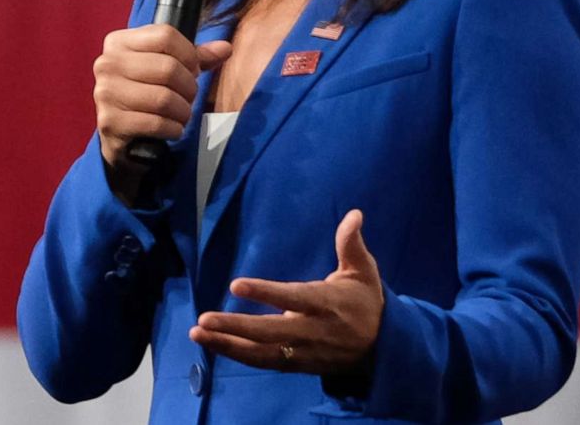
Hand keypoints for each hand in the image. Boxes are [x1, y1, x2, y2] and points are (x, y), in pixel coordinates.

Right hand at [93, 23, 230, 202]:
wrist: (120, 134)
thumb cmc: (146, 93)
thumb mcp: (167, 68)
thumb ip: (195, 57)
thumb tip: (225, 49)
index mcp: (119, 42)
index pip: (166, 35)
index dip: (189, 55)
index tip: (192, 69)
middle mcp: (107, 64)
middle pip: (168, 68)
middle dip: (189, 87)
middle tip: (188, 97)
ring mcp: (105, 93)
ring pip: (164, 98)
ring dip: (183, 111)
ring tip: (181, 114)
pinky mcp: (110, 122)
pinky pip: (156, 123)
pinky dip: (173, 129)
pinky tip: (172, 128)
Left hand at [190, 209, 383, 374]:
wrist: (382, 348)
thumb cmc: (365, 302)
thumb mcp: (364, 271)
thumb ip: (352, 244)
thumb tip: (354, 214)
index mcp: (326, 303)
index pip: (292, 298)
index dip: (265, 293)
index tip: (236, 285)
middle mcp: (311, 330)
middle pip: (269, 332)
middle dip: (235, 327)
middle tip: (203, 319)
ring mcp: (302, 351)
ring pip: (261, 352)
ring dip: (227, 344)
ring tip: (197, 333)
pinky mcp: (296, 364)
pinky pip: (263, 362)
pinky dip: (237, 354)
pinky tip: (213, 343)